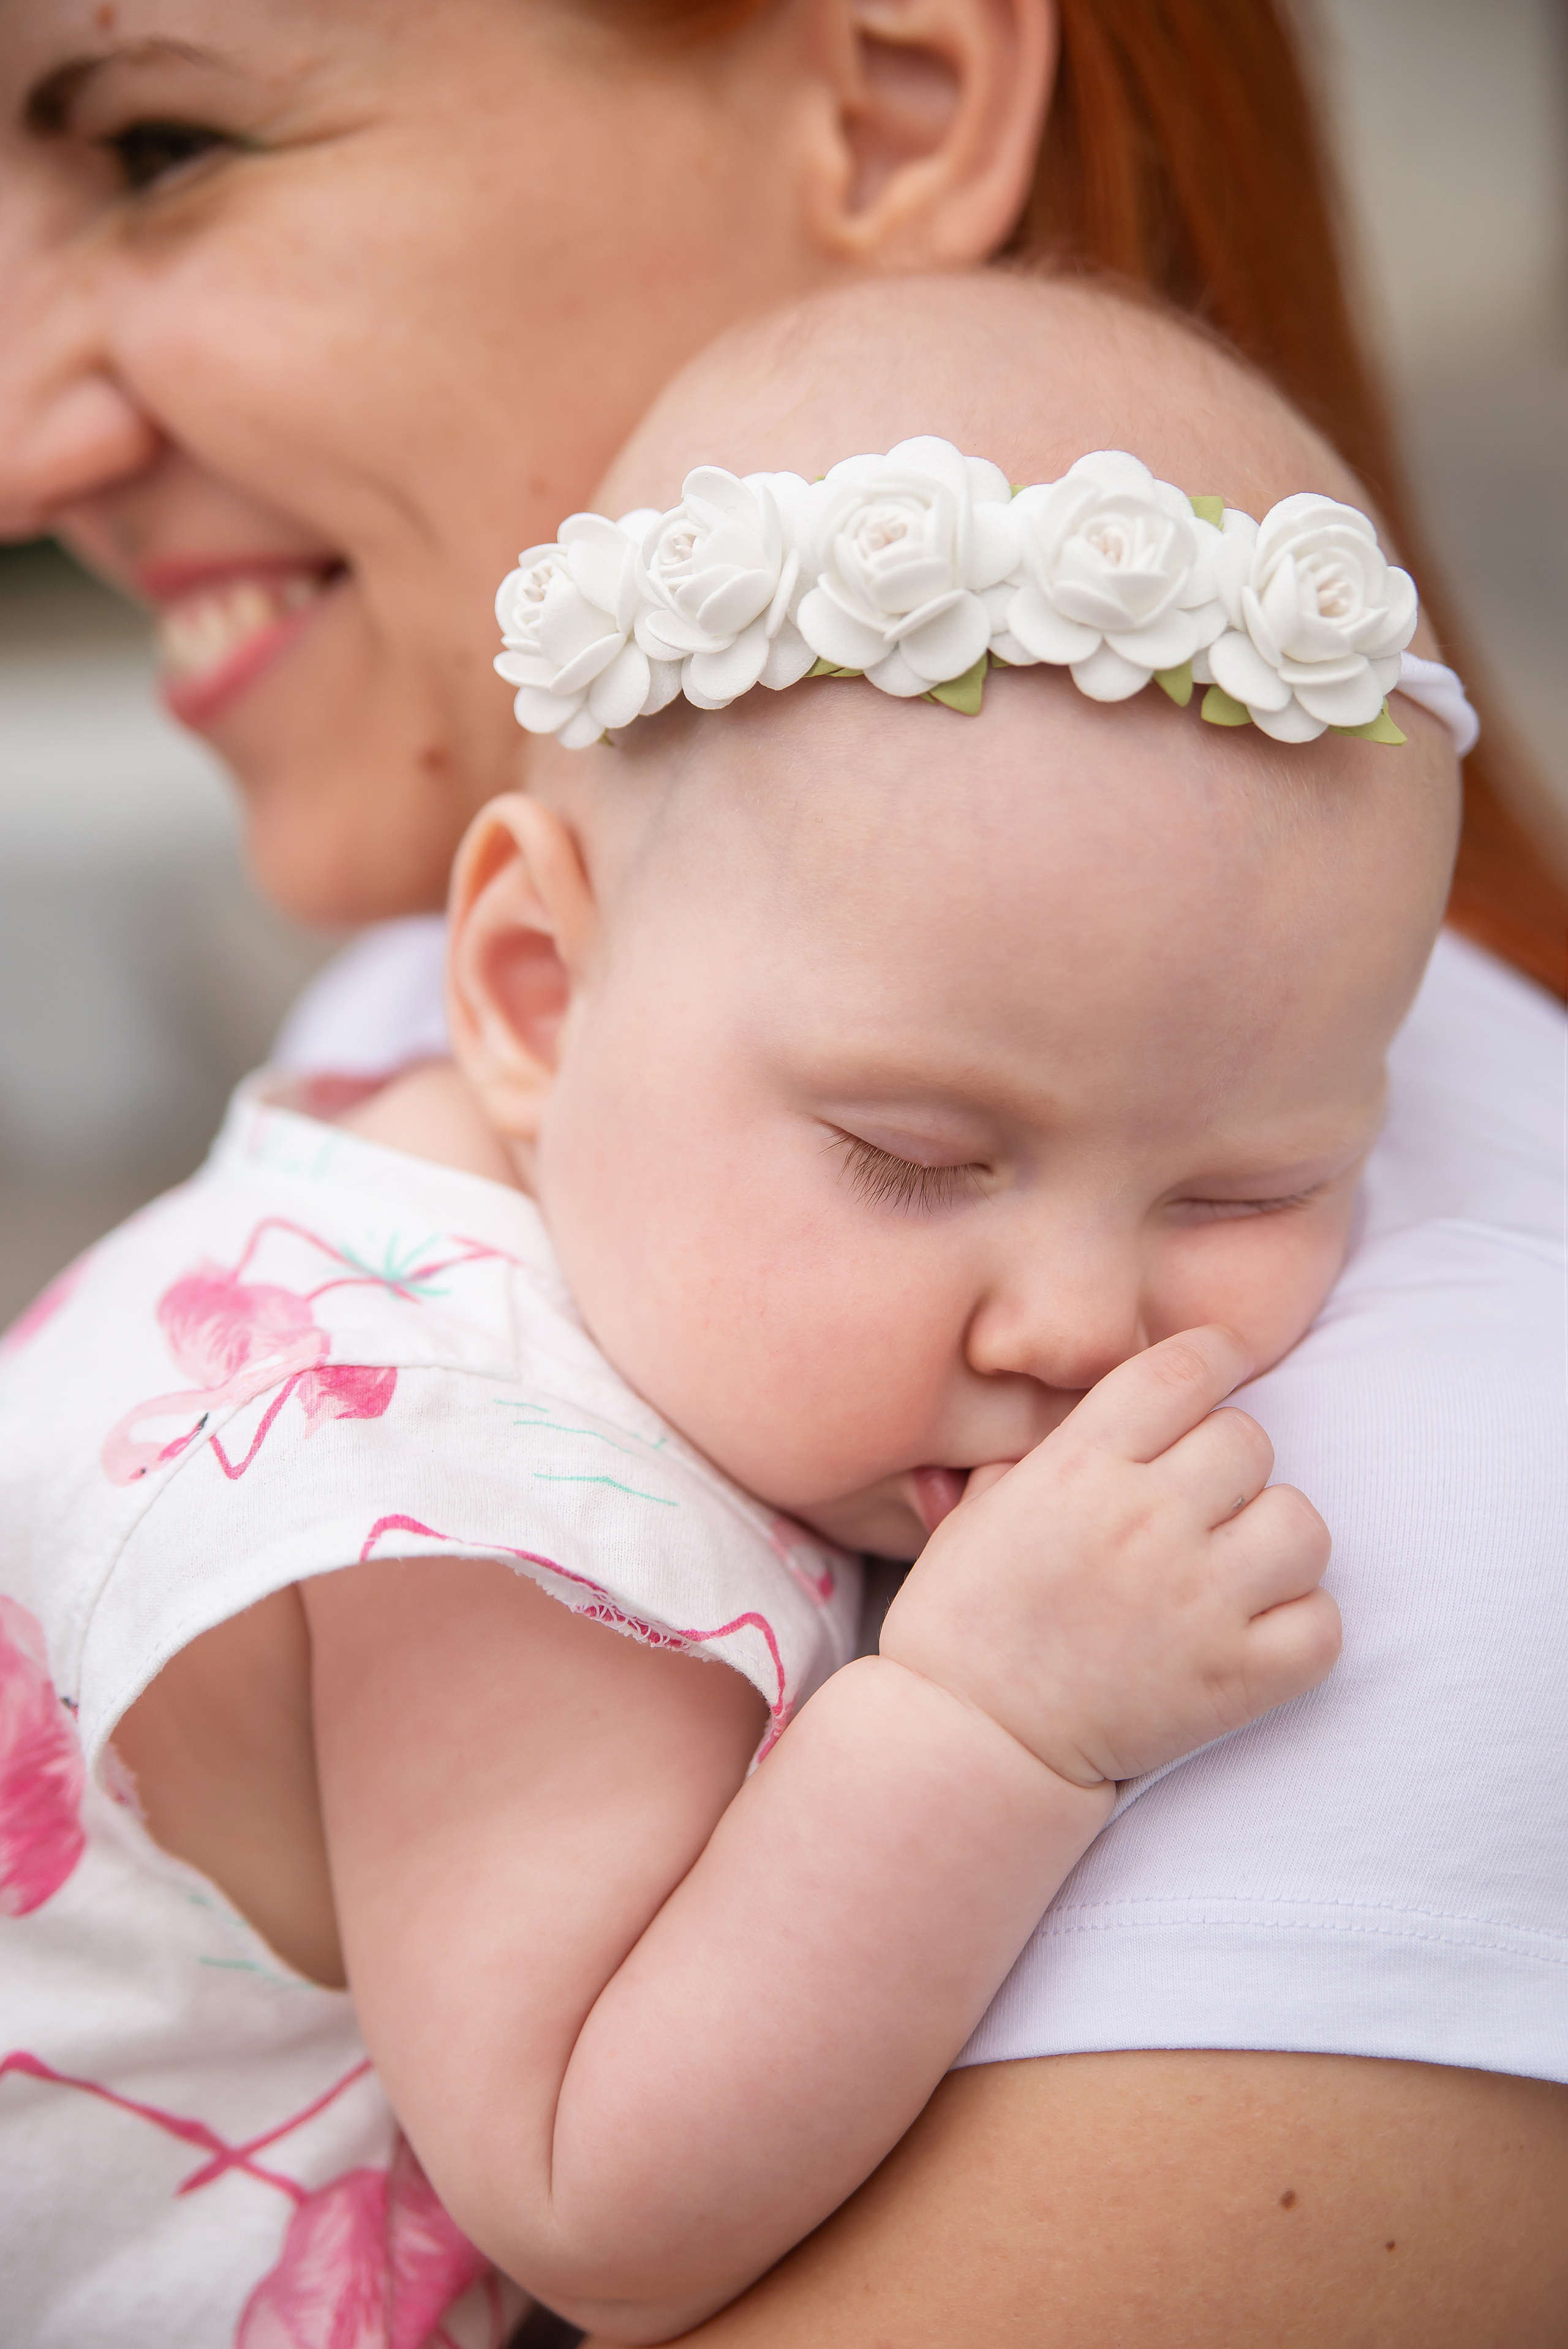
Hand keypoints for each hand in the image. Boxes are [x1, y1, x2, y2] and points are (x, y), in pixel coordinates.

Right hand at [879, 1327, 1338, 1786]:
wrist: (969, 1740)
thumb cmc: (964, 1618)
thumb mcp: (980, 1506)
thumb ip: (1043, 1446)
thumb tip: (1094, 1399)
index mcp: (1079, 1467)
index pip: (1186, 1370)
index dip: (1217, 1357)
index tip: (1222, 1369)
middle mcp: (1145, 1522)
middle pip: (1249, 1440)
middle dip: (1228, 1464)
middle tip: (1198, 1503)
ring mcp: (1197, 1603)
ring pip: (1301, 1524)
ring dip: (1275, 1538)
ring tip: (1235, 1564)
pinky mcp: (1234, 1680)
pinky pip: (1322, 1624)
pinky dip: (1300, 1624)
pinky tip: (1256, 1628)